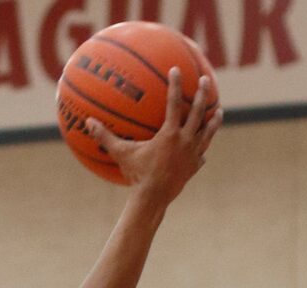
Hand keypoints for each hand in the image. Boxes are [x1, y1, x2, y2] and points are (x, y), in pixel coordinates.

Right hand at [84, 70, 220, 205]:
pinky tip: (203, 149)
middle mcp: (185, 141)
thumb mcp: (121, 154)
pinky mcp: (193, 169)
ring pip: (207, 133)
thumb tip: (88, 122)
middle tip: (206, 80)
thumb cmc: (136, 176)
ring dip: (213, 121)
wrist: (153, 200)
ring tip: (218, 111)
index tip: (176, 69)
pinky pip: (201, 156)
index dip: (175, 84)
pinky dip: (202, 150)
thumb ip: (106, 137)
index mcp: (170, 134)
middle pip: (198, 112)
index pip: (174, 102)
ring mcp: (192, 155)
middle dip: (203, 94)